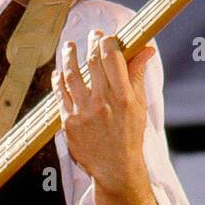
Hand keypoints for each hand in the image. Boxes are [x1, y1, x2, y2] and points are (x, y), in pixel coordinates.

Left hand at [51, 30, 155, 193]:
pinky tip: (59, 72)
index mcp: (123, 97)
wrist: (115, 168)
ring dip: (69, 57)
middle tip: (90, 36)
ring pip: (71, 75)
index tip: (104, 36)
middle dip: (90, 44)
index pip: (112, 58)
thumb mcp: (139, 106)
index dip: (107, 42)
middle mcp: (102, 102)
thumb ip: (137, 75)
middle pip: (92, 62)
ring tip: (69, 47)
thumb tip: (145, 49)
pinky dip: (58, 80)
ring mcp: (83, 112)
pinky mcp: (68, 121)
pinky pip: (60, 94)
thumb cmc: (130, 135)